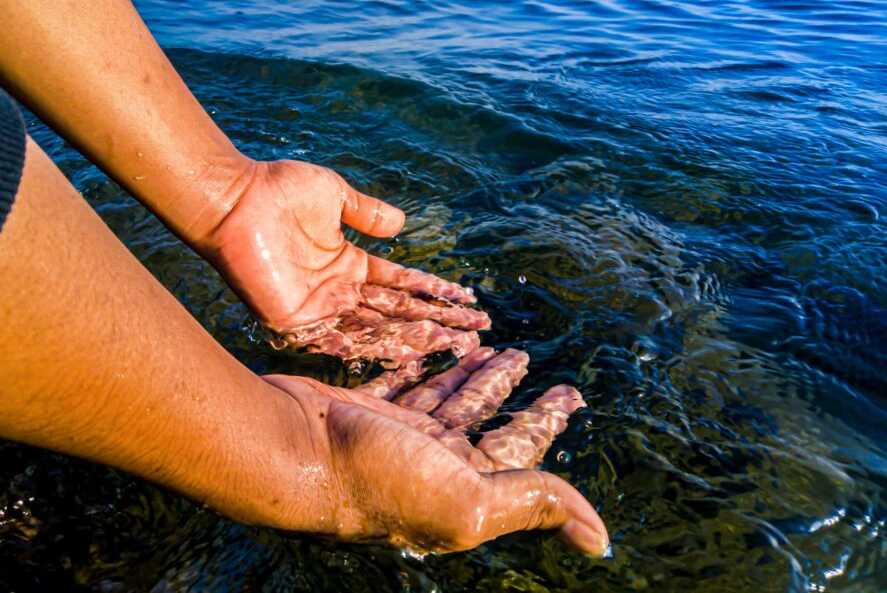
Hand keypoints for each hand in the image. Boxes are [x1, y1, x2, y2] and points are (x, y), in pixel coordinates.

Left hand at [195, 159, 489, 362]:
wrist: (234, 199)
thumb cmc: (280, 190)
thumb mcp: (335, 195)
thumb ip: (367, 212)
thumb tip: (402, 224)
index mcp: (349, 265)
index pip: (403, 286)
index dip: (436, 294)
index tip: (468, 302)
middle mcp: (338, 292)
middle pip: (397, 313)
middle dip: (438, 323)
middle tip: (475, 335)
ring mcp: (317, 308)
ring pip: (375, 329)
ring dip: (414, 338)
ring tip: (451, 345)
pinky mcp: (293, 320)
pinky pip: (332, 340)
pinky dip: (364, 347)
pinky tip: (400, 355)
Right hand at [263, 346, 607, 553]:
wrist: (287, 452)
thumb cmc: (374, 479)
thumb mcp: (468, 499)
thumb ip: (532, 504)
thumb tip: (600, 541)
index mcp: (461, 487)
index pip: (519, 450)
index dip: (547, 420)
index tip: (572, 393)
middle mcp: (429, 465)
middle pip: (481, 420)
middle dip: (507, 390)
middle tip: (526, 358)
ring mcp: (391, 438)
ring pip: (440, 400)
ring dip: (466, 374)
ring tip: (488, 346)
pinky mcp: (358, 412)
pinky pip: (395, 385)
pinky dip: (413, 369)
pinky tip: (427, 351)